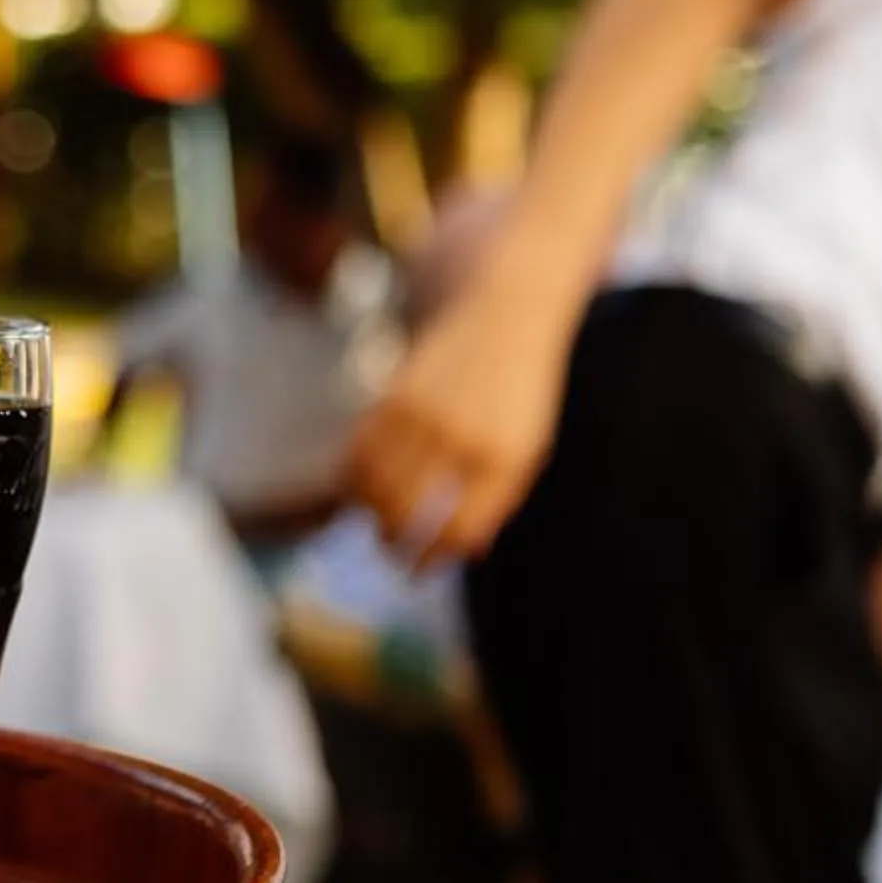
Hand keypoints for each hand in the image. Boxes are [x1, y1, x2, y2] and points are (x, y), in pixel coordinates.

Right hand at [350, 266, 580, 569]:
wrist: (505, 311)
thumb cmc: (520, 389)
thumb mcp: (526, 447)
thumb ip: (495, 496)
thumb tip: (460, 549)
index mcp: (504, 460)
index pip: (455, 531)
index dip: (430, 559)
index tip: (418, 571)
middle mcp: (461, 440)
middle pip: (407, 512)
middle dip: (393, 543)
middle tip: (390, 555)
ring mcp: (424, 415)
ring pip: (375, 485)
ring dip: (368, 514)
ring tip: (375, 526)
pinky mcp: (395, 394)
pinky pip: (361, 451)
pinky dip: (355, 476)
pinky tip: (362, 487)